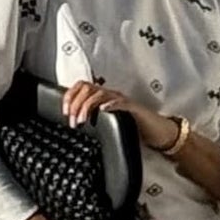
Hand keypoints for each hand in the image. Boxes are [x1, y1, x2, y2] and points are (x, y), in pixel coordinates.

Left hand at [62, 79, 176, 152]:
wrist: (156, 131)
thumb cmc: (133, 127)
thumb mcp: (108, 122)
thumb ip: (94, 119)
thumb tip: (75, 124)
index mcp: (103, 97)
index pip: (82, 87)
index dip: (70, 96)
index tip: (64, 111)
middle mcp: (111, 95)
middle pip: (87, 88)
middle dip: (75, 104)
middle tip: (72, 120)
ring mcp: (122, 100)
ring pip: (99, 94)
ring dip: (87, 107)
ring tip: (82, 120)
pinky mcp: (133, 108)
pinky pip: (120, 102)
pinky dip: (109, 104)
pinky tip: (102, 110)